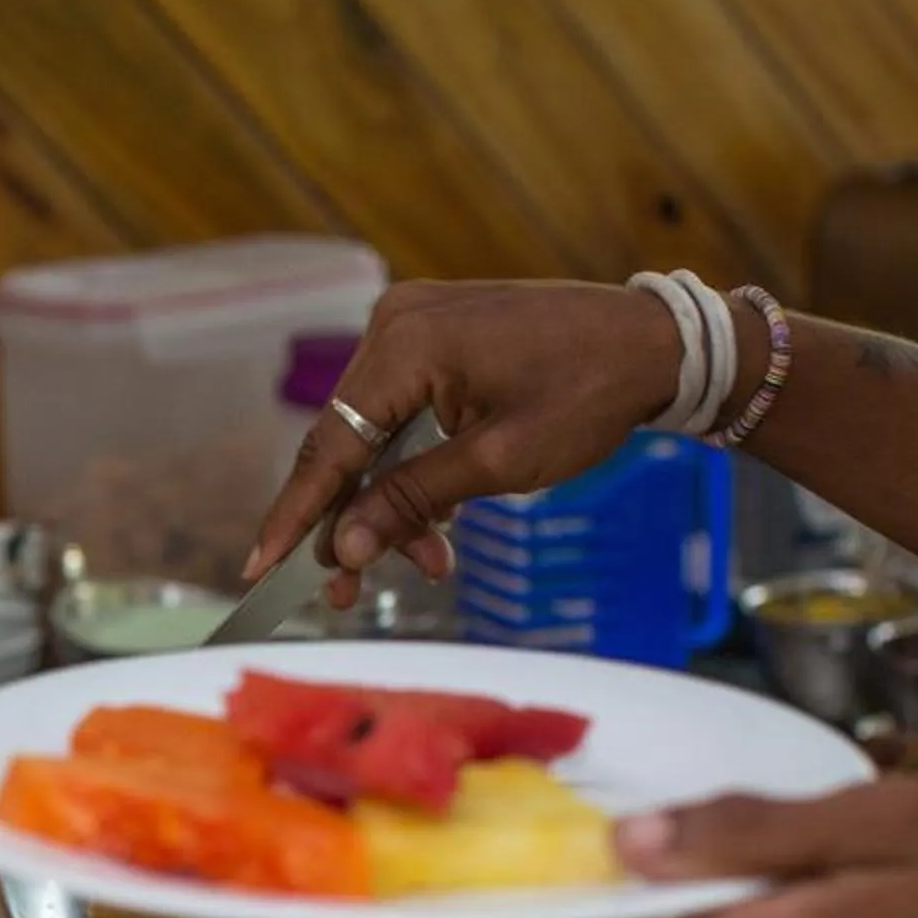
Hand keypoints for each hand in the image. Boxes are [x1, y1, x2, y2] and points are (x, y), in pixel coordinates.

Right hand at [243, 280, 688, 610]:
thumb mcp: (499, 463)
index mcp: (405, 345)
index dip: (295, 515)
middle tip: (349, 594)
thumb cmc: (589, 395)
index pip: (330, 445)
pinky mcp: (436, 335)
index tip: (260, 569)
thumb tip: (343, 548)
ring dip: (392, 502)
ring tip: (428, 560)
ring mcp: (413, 324)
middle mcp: (394, 324)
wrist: (657, 344)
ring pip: (374, 435)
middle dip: (353, 521)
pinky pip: (402, 413)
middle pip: (347, 443)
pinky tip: (438, 520)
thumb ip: (410, 501)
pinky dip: (414, 466)